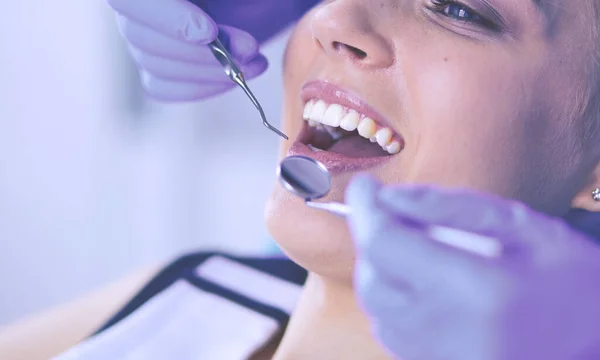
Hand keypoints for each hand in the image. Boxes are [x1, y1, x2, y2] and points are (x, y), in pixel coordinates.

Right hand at [106, 0, 269, 100]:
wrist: (252, 4)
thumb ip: (226, 2)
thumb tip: (203, 33)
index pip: (131, 1)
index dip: (168, 20)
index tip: (209, 33)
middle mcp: (134, 6)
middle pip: (142, 38)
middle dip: (202, 52)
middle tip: (249, 50)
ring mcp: (142, 37)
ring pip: (155, 66)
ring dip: (211, 72)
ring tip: (254, 63)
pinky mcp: (155, 65)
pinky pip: (163, 88)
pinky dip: (201, 87)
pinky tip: (234, 79)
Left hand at [346, 175, 599, 359]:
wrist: (597, 340)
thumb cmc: (569, 276)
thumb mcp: (519, 224)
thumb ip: (449, 206)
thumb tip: (388, 196)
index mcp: (478, 289)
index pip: (386, 245)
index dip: (366, 209)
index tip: (366, 186)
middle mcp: (452, 333)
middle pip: (372, 280)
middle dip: (370, 239)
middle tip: (390, 213)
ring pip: (377, 309)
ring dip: (380, 269)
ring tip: (414, 246)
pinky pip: (393, 332)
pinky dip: (393, 299)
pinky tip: (422, 279)